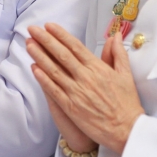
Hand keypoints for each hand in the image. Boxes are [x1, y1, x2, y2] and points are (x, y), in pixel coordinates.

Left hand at [27, 24, 143, 154]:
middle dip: (45, 40)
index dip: (60, 35)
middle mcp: (85, 77)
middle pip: (61, 55)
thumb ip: (118, 53)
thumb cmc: (127, 103)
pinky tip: (34, 69)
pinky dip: (43, 79)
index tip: (49, 26)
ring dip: (40, 56)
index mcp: (98, 68)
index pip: (75, 46)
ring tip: (29, 45)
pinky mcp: (71, 107)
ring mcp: (76, 92)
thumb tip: (116, 35)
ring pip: (54, 70)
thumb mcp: (126, 74)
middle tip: (32, 29)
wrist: (126, 129)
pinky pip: (53, 90)